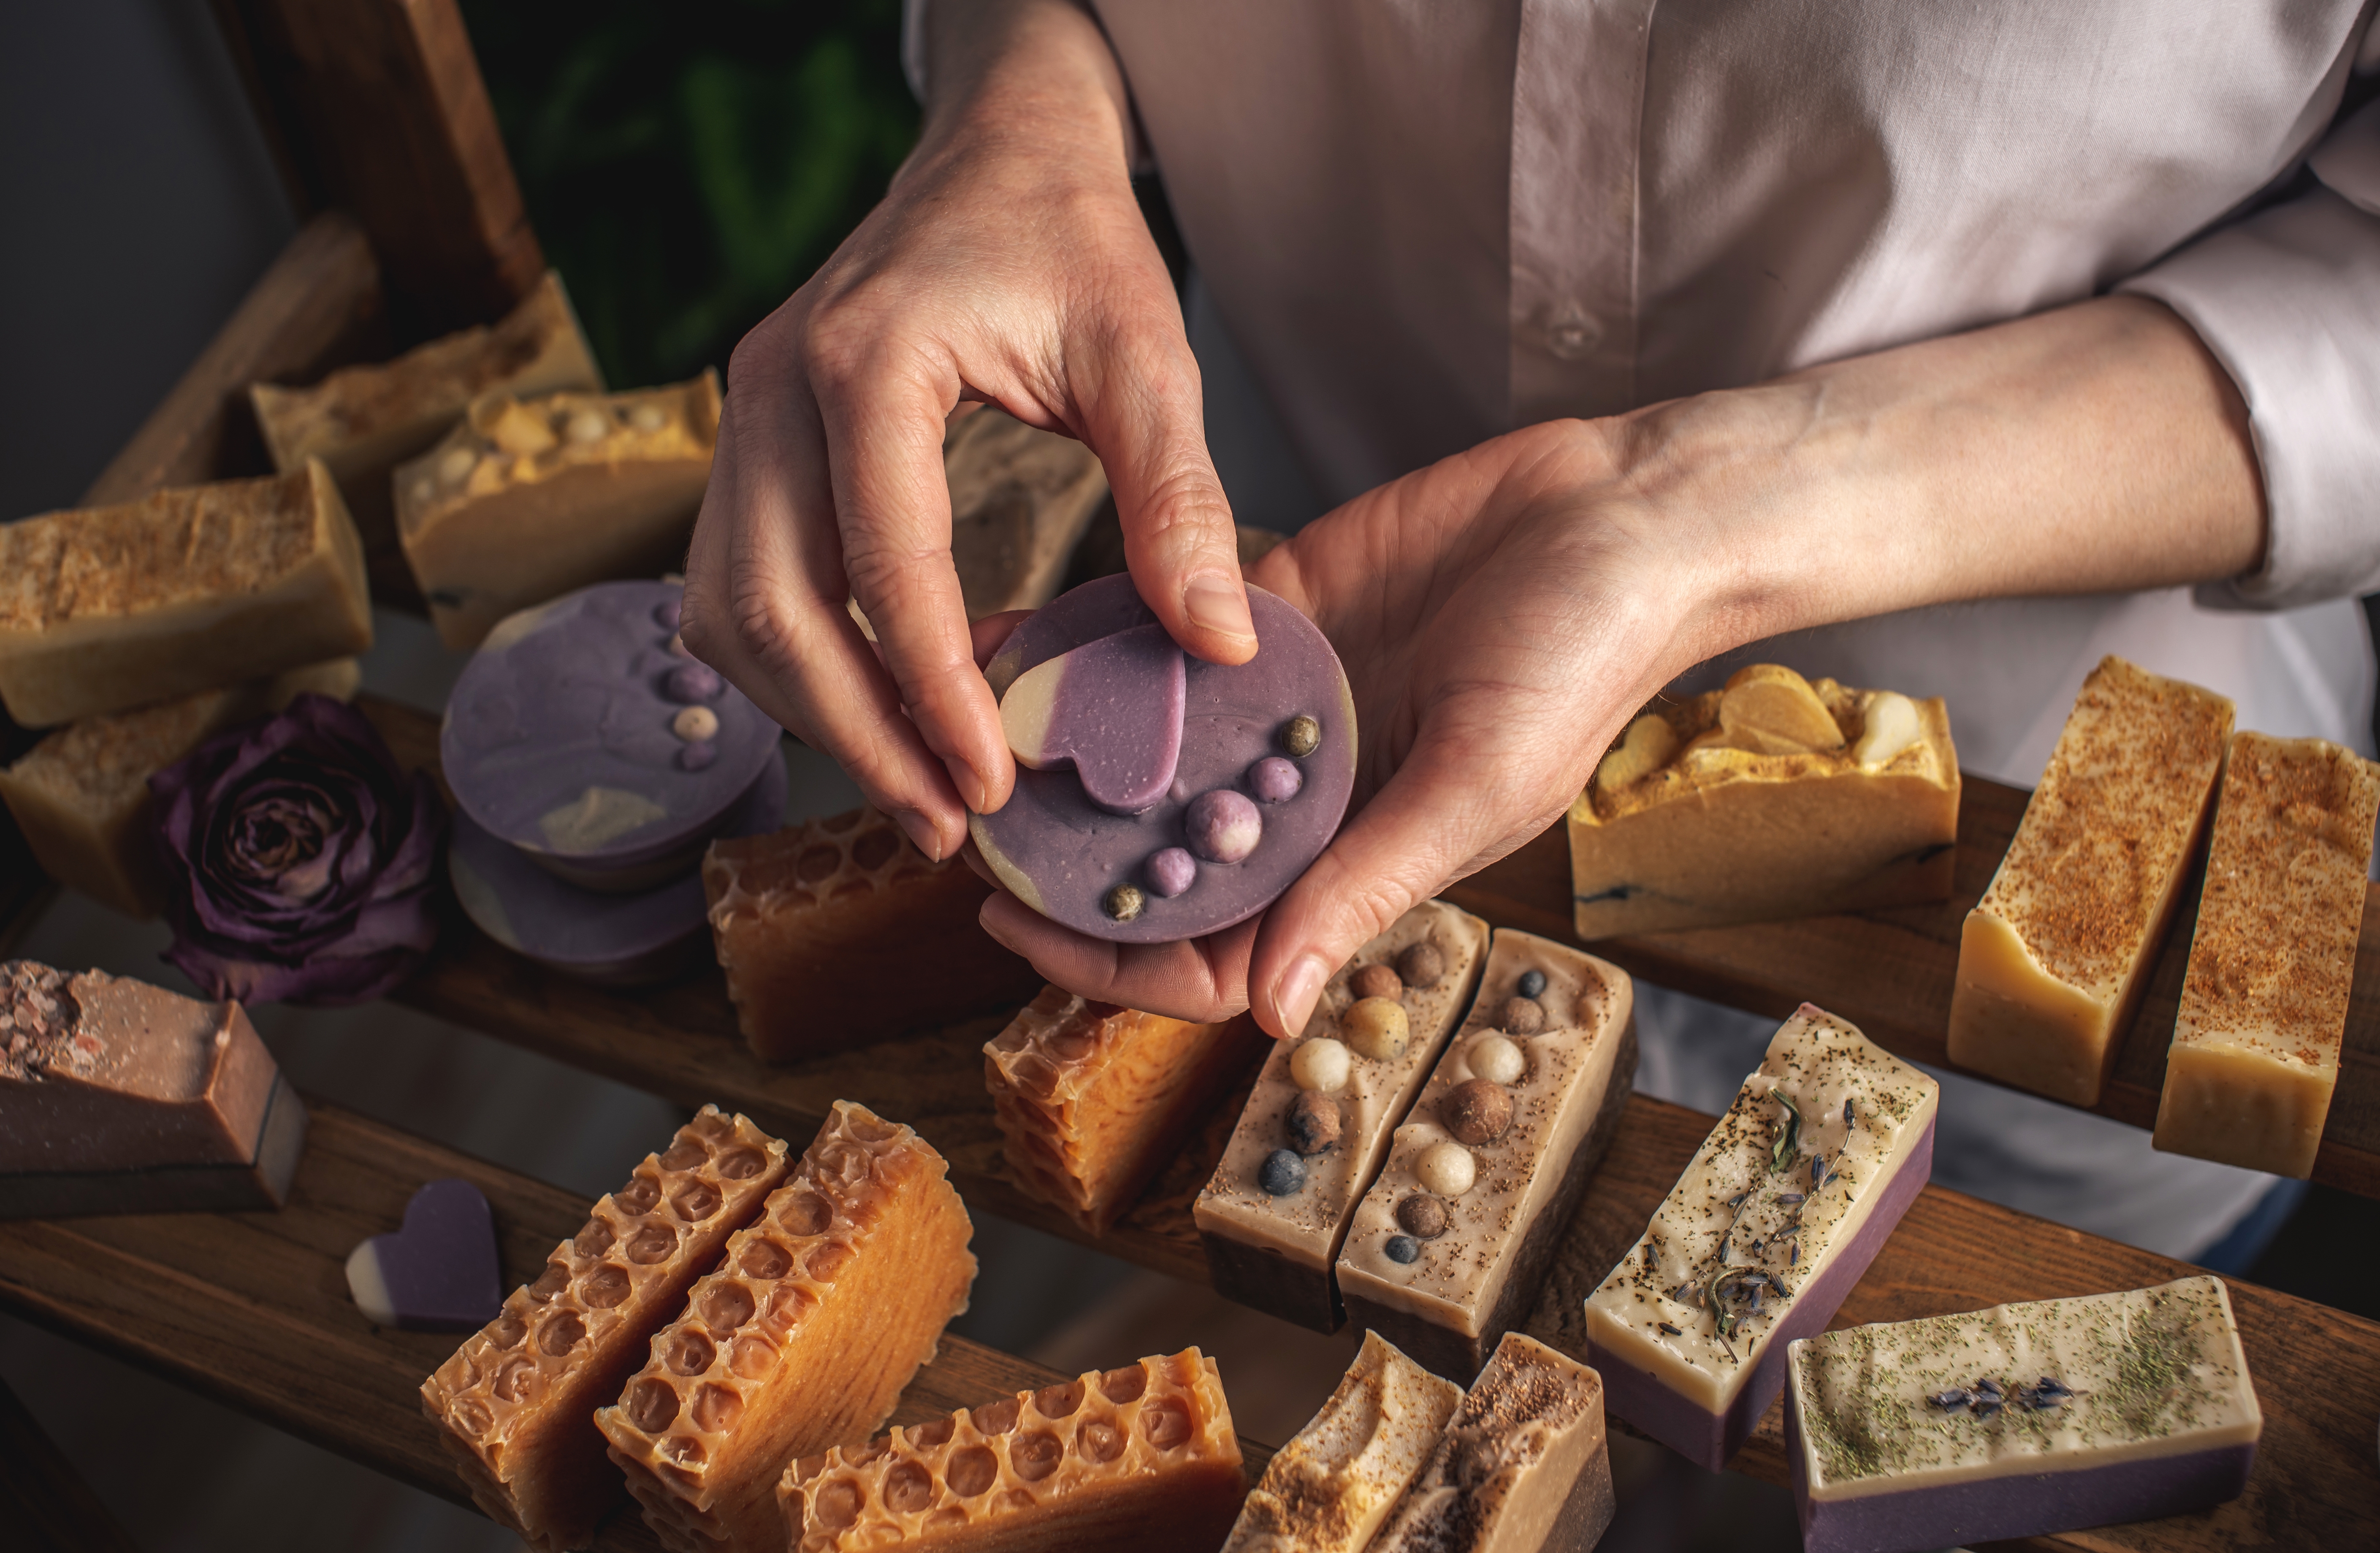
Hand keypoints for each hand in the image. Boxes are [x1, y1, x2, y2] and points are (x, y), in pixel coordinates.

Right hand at [678, 0, 1252, 864]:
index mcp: (866, 361)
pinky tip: (879, 703)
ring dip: (810, 711)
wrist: (996, 154)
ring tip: (913, 785)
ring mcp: (745, 416)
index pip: (882, 568)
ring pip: (728, 608)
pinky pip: (734, 582)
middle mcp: (773, 390)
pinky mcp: (752, 442)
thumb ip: (1178, 499)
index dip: (934, 695)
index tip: (993, 785)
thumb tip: (1221, 643)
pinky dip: (795, 661)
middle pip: (768, 606)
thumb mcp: (1147, 356)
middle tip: (946, 822)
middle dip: (855, 733)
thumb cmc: (1071, 242)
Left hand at [980, 417, 1714, 1031]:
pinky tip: (1030, 633)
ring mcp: (1282, 707)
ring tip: (966, 728)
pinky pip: (1168, 643)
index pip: (1208, 951)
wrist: (1623, 515)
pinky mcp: (1273, 613)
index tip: (1014, 919)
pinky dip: (1104, 646)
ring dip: (1070, 753)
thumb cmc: (1583, 663)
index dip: (1110, 955)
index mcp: (1349, 861)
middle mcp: (1302, 798)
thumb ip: (1368, 885)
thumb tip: (1271, 1011)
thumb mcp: (1476, 786)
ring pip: (1150, 754)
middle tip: (959, 825)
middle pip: (1155, 861)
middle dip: (1062, 860)